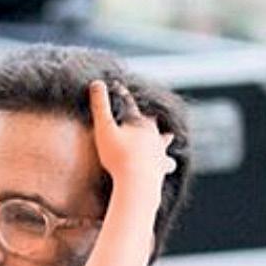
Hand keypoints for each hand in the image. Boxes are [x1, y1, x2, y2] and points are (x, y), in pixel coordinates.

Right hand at [89, 79, 175, 196]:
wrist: (138, 183)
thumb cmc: (119, 156)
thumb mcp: (104, 129)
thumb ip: (100, 106)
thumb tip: (96, 82)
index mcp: (140, 122)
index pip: (130, 103)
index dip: (121, 93)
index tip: (115, 85)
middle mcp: (153, 134)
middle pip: (152, 120)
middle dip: (149, 116)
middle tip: (149, 113)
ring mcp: (159, 151)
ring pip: (165, 141)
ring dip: (165, 138)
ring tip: (168, 136)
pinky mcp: (161, 169)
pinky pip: (167, 164)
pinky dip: (167, 163)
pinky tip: (169, 165)